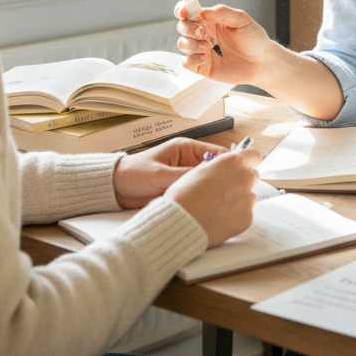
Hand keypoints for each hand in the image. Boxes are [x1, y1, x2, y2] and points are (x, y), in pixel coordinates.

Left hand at [113, 137, 228, 208]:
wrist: (114, 189)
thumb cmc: (134, 173)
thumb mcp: (160, 174)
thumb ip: (183, 176)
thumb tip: (206, 180)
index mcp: (186, 149)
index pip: (215, 152)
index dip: (229, 162)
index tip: (240, 172)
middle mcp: (188, 161)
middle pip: (214, 169)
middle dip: (224, 178)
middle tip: (236, 190)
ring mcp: (185, 177)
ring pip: (207, 183)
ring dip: (213, 190)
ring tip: (225, 200)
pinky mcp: (180, 190)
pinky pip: (196, 193)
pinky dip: (203, 199)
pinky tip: (210, 207)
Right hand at [164, 147, 260, 246]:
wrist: (180, 223)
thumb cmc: (183, 196)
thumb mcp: (198, 170)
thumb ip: (217, 166)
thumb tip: (223, 167)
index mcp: (232, 162)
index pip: (254, 155)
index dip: (247, 161)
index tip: (241, 167)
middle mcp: (245, 178)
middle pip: (252, 177)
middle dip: (241, 182)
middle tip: (224, 192)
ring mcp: (248, 199)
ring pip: (249, 197)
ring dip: (238, 200)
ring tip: (218, 209)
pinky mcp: (247, 218)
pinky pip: (245, 215)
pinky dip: (235, 217)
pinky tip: (219, 220)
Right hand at [176, 3, 276, 85]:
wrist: (262, 61)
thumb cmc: (254, 38)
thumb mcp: (241, 19)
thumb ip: (222, 12)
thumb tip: (202, 11)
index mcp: (211, 20)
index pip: (189, 12)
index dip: (182, 10)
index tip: (183, 12)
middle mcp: (204, 34)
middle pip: (183, 27)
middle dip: (188, 28)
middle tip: (203, 32)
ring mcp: (202, 50)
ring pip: (182, 44)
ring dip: (190, 44)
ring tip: (207, 47)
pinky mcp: (203, 66)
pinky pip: (187, 62)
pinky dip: (191, 59)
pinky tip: (205, 58)